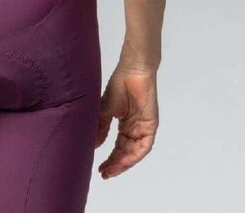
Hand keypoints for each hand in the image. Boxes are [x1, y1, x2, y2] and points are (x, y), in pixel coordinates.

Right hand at [94, 64, 158, 179]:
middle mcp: (135, 129)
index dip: (110, 159)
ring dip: (123, 163)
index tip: (100, 168)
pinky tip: (123, 161)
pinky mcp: (151, 125)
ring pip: (135, 152)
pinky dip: (134, 155)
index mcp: (125, 124)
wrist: (132, 70)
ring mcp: (144, 127)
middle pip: (126, 152)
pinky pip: (144, 146)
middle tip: (104, 173)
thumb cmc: (120, 84)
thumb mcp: (105, 109)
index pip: (119, 147)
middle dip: (116, 164)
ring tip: (111, 170)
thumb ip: (101, 128)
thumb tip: (94, 146)